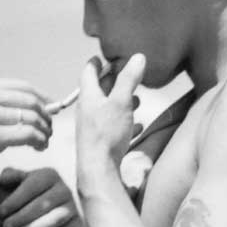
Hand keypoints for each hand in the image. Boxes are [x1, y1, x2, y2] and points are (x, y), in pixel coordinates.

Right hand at [0, 78, 50, 177]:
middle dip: (47, 116)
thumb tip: (26, 118)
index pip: (24, 87)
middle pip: (32, 100)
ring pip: (33, 117)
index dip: (43, 99)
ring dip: (45, 131)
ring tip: (44, 142)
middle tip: (49, 130)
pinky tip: (38, 148)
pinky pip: (27, 134)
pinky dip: (39, 140)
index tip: (51, 111)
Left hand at [0, 166, 80, 226]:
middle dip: (23, 217)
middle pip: (43, 204)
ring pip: (56, 218)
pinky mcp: (78, 221)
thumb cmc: (34, 188)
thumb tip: (2, 180)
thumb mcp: (23, 177)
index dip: (15, 200)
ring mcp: (73, 205)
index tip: (1, 212)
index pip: (31, 187)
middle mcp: (64, 188)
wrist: (57, 195)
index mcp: (49, 175)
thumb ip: (11, 176)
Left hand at [76, 54, 144, 173]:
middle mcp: (87, 110)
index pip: (89, 72)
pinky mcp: (101, 142)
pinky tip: (137, 125)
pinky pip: (113, 128)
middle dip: (113, 81)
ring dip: (121, 102)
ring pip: (107, 109)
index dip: (97, 62)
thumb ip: (129, 79)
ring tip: (138, 98)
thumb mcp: (121, 101)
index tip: (105, 57)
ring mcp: (93, 127)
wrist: (98, 170)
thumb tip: (138, 57)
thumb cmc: (106, 133)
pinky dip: (125, 123)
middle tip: (126, 74)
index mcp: (88, 96)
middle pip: (99, 90)